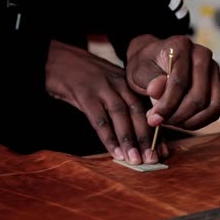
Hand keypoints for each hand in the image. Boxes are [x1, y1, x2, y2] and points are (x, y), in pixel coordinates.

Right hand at [46, 40, 167, 163]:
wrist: (55, 58)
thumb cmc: (83, 77)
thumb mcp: (107, 84)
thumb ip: (120, 102)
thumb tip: (135, 133)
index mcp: (126, 83)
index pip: (147, 108)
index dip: (156, 130)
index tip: (164, 151)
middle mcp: (118, 83)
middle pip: (138, 111)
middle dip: (147, 138)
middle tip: (153, 159)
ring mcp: (101, 87)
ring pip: (121, 115)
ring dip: (129, 139)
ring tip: (135, 160)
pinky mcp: (84, 93)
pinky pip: (99, 118)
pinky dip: (108, 137)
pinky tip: (114, 152)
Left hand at [126, 34, 219, 129]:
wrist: (154, 62)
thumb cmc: (146, 66)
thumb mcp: (139, 71)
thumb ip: (149, 80)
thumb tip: (156, 90)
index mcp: (181, 46)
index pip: (180, 81)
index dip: (167, 104)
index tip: (153, 118)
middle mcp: (202, 55)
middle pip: (198, 96)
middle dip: (177, 115)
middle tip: (159, 122)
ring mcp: (213, 70)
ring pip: (211, 105)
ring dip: (190, 121)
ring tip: (170, 122)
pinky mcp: (217, 85)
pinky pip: (215, 110)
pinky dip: (199, 121)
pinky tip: (181, 122)